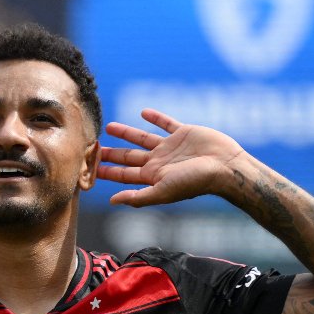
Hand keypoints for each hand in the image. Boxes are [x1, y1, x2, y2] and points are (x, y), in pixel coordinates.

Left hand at [98, 108, 244, 206]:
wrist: (224, 167)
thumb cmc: (195, 182)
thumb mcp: (163, 191)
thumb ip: (138, 196)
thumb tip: (112, 201)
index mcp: (153, 177)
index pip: (124, 174)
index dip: (106, 171)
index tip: (89, 166)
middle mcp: (159, 162)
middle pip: (129, 157)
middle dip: (112, 153)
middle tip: (93, 147)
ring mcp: (171, 147)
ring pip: (142, 138)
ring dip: (127, 133)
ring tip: (110, 127)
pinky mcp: (184, 133)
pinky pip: (166, 123)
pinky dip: (155, 117)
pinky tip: (144, 112)